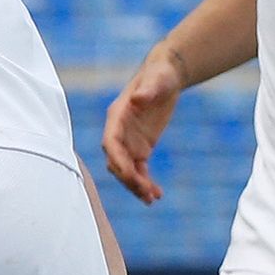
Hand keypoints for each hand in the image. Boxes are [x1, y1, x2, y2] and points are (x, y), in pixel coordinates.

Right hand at [100, 37, 188, 205]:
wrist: (165, 77)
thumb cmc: (159, 75)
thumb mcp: (156, 79)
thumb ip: (147, 90)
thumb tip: (138, 98)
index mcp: (117, 116)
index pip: (110, 143)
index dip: (117, 160)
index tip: (130, 175)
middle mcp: (118, 132)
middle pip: (116, 161)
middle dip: (128, 179)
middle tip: (146, 193)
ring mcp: (128, 142)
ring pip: (127, 170)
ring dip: (136, 186)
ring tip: (152, 199)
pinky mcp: (141, 148)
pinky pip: (140, 170)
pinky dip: (146, 183)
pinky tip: (157, 195)